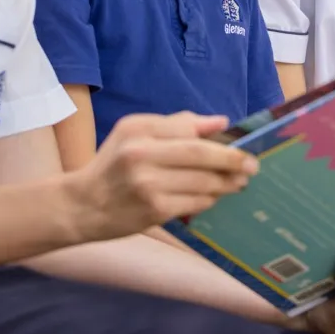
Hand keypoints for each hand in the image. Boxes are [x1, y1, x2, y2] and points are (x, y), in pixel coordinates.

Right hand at [65, 112, 258, 241]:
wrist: (82, 205)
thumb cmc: (113, 165)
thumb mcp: (134, 133)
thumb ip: (176, 124)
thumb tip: (219, 122)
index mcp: (138, 130)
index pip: (188, 129)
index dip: (218, 137)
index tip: (242, 143)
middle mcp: (141, 155)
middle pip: (199, 155)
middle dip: (232, 160)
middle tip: (252, 165)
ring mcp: (148, 185)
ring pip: (201, 182)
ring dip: (226, 183)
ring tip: (239, 181)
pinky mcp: (154, 211)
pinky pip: (194, 203)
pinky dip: (209, 199)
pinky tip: (214, 196)